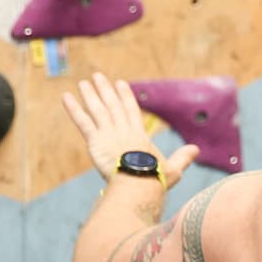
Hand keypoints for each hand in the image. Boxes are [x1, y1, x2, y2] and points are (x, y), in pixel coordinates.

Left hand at [62, 72, 195, 185]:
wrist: (138, 185)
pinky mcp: (96, 141)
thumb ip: (183, 157)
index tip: (120, 83)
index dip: (125, 96)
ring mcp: (109, 134)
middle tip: (98, 76)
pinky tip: (66, 97)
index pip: (131, 110)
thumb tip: (196, 149)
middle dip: (105, 90)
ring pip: (98, 110)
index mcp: (140, 136)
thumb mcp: (174, 169)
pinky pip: (83, 122)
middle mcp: (124, 130)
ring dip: (90, 95)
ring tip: (83, 82)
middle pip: (113, 105)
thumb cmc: (156, 180)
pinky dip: (74, 109)